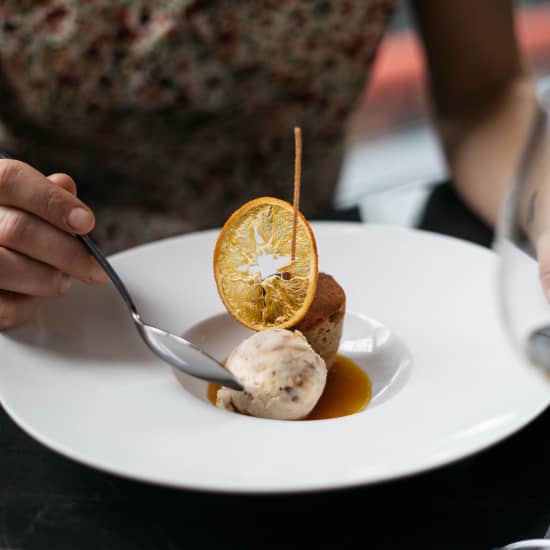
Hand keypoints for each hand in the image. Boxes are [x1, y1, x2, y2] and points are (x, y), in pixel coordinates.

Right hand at [0, 159, 107, 329]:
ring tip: (64, 279)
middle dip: (68, 253)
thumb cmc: (13, 225)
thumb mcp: (27, 202)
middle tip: (96, 269)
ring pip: (7, 267)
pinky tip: (34, 294)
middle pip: (18, 230)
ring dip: (51, 279)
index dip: (53, 202)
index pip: (12, 181)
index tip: (86, 222)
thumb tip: (65, 186)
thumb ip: (47, 194)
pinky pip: (4, 307)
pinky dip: (28, 304)